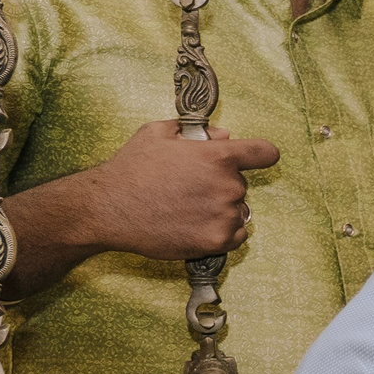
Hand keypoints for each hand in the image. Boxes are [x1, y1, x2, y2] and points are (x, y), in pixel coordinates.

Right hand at [79, 120, 278, 260]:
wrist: (108, 209)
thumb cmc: (131, 169)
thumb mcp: (157, 134)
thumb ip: (195, 132)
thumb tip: (224, 135)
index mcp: (218, 157)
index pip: (265, 152)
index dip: (260, 154)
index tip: (256, 158)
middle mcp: (227, 186)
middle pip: (241, 184)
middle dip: (221, 184)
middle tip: (190, 188)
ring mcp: (224, 215)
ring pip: (239, 210)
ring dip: (222, 209)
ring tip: (188, 208)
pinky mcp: (217, 241)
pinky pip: (237, 235)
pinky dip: (222, 231)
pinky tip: (196, 224)